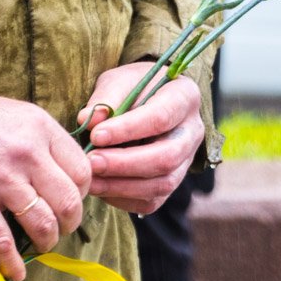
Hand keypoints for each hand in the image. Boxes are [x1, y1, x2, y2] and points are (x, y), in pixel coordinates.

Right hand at [0, 86, 91, 280]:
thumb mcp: (17, 114)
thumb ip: (44, 140)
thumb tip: (65, 173)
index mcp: (40, 128)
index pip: (82, 171)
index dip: (83, 192)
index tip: (73, 199)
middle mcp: (26, 154)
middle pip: (69, 202)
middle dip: (70, 223)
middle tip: (61, 227)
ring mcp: (1, 180)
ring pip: (43, 225)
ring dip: (47, 242)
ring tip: (41, 243)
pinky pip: (2, 242)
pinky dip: (13, 263)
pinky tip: (16, 272)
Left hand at [77, 62, 203, 215]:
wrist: (145, 102)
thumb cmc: (131, 88)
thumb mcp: (118, 81)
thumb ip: (106, 98)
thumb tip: (88, 120)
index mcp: (185, 97)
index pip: (161, 117)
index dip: (128, 129)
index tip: (96, 135)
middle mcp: (192, 131)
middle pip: (167, 157)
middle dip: (125, 164)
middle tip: (91, 162)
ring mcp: (186, 161)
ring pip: (162, 184)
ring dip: (122, 186)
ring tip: (90, 179)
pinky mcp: (172, 182)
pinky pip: (152, 200)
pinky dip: (123, 198)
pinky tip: (100, 187)